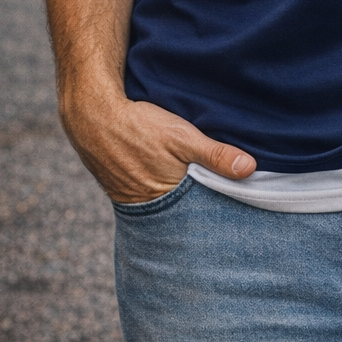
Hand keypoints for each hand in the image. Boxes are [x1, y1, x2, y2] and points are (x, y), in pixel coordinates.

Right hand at [60, 81, 256, 202]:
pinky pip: (148, 196)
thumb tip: (250, 169)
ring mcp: (132, 198)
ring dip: (179, 201)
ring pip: (165, 205)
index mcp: (167, 200)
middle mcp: (149, 207)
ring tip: (197, 199)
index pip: (198, 219)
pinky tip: (168, 182)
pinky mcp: (121, 186)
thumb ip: (215, 155)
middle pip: (182, 215)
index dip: (215, 220)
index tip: (234, 225)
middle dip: (198, 214)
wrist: (91, 116)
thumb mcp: (183, 137)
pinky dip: (161, 192)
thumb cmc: (139, 126)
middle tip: (220, 219)